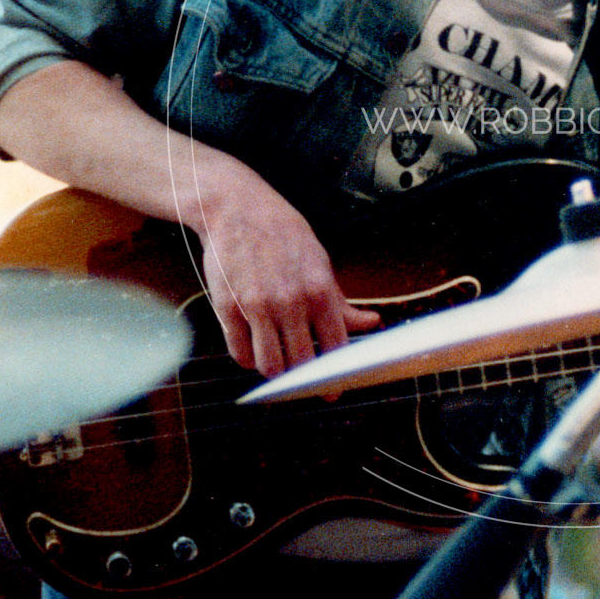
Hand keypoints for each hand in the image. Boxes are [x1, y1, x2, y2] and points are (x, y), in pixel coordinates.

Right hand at [196, 180, 380, 375]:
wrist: (237, 208)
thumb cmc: (282, 233)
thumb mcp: (320, 262)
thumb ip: (342, 301)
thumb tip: (371, 323)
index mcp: (319, 291)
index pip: (334, 348)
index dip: (334, 376)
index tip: (332, 390)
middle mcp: (290, 302)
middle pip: (300, 364)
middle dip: (303, 379)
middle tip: (301, 380)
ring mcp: (257, 307)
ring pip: (269, 366)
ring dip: (274, 371)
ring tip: (277, 362)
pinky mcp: (228, 308)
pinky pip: (240, 353)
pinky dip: (248, 359)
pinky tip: (254, 349)